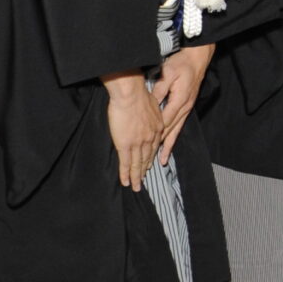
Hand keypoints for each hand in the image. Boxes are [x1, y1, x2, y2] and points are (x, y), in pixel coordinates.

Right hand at [104, 73, 162, 190]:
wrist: (131, 94)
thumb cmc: (139, 94)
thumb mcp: (153, 103)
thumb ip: (151, 112)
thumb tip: (149, 112)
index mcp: (157, 129)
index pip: (154, 147)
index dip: (150, 157)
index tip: (149, 165)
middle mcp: (150, 139)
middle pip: (147, 158)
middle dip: (144, 170)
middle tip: (142, 180)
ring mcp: (138, 143)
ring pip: (137, 164)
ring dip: (136, 177)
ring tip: (135, 186)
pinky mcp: (125, 145)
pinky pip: (126, 163)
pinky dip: (126, 174)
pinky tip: (125, 182)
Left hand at [152, 45, 211, 162]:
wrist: (197, 58)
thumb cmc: (182, 63)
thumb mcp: (168, 73)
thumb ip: (159, 90)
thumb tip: (150, 104)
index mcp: (179, 100)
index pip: (164, 121)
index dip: (155, 135)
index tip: (146, 147)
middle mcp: (184, 108)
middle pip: (171, 131)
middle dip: (162, 147)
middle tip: (154, 162)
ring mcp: (186, 108)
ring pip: (175, 131)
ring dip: (168, 145)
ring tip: (162, 160)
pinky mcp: (186, 106)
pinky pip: (179, 125)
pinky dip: (173, 136)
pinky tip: (169, 143)